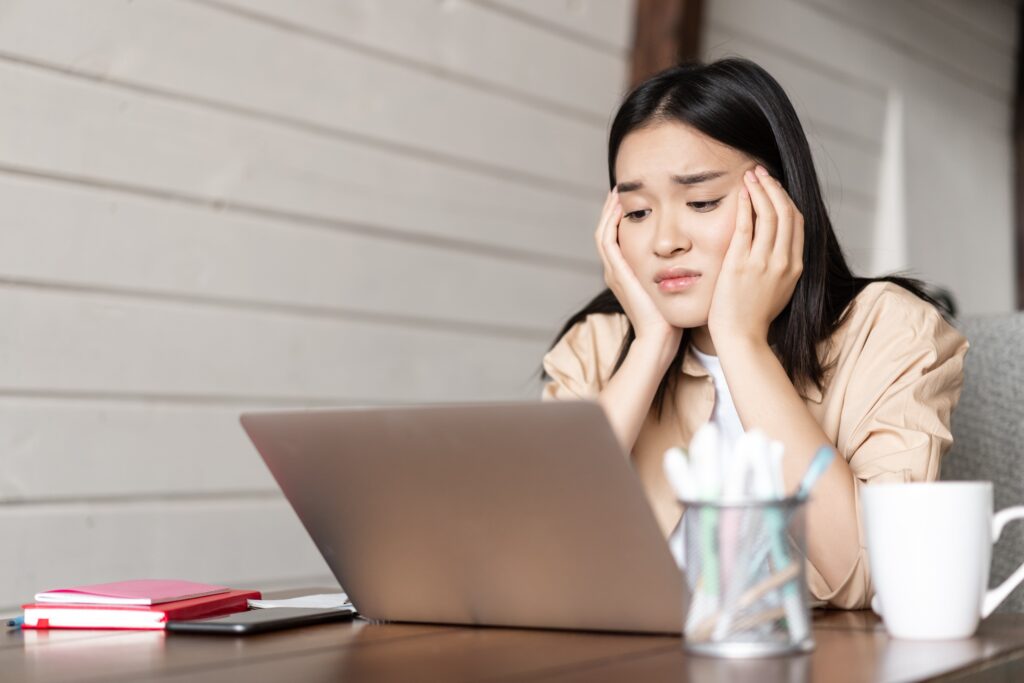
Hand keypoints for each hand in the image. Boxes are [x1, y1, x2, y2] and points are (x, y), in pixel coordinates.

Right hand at [595, 188, 680, 346]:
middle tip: (619, 190)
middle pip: (605, 232)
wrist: (660, 336)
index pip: (616, 239)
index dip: (620, 219)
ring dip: (608, 212)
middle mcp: (614, 271)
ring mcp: (613, 272)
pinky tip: (620, 207)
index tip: (631, 200)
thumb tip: (688, 257)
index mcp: (624, 274)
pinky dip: (610, 222)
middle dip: (611, 211)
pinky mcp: (618, 273)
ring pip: (603, 233)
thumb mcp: (668, 288)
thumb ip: (671, 271)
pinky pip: (607, 240)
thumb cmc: (669, 317)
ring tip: (617, 193)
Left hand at [707, 165, 804, 344]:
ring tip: (750, 175)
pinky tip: (741, 193)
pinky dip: (746, 206)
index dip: (786, 199)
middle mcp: (784, 261)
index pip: (797, 222)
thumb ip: (782, 267)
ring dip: (760, 190)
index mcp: (796, 266)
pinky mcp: (741, 264)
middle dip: (774, 187)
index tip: (774, 187)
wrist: (742, 337)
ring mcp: (763, 262)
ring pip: (769, 214)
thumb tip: (779, 248)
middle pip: (786, 212)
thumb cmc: (754, 316)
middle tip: (761, 172)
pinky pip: (746, 226)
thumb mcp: (779, 289)